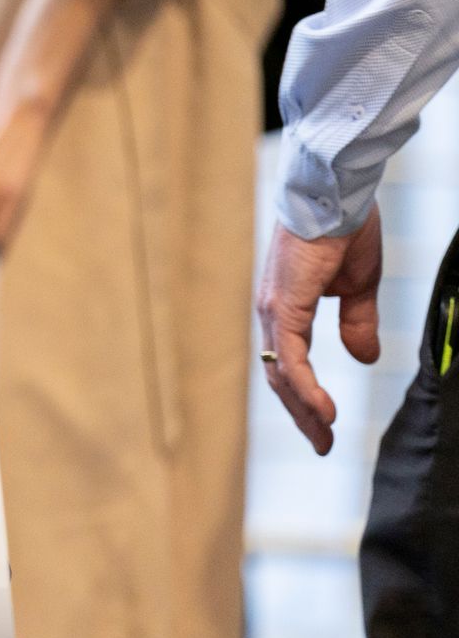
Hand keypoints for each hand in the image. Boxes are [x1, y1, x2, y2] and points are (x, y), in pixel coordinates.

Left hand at [255, 208, 383, 454]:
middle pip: (281, 376)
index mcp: (287, 309)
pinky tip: (322, 411)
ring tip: (323, 436)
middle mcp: (272, 313)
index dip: (306, 397)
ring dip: (302, 409)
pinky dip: (305, 387)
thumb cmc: (346, 229)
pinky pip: (291, 357)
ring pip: (282, 373)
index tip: (325, 426)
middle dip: (302, 413)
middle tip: (322, 443)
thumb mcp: (357, 287)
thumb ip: (355, 323)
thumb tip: (364, 358)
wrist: (338, 194)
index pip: (291, 364)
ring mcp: (273, 310)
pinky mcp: (283, 305)